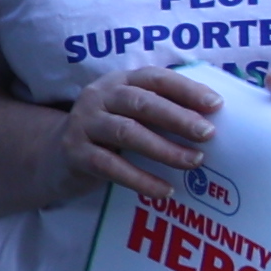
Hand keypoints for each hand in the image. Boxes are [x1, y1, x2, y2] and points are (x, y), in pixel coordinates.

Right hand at [54, 65, 226, 200]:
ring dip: (164, 148)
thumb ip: (161, 110)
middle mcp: (99, 96)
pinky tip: (164, 191)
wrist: (54, 155)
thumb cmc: (108, 133)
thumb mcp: (130, 113)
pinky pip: (111, 166)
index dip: (186, 89)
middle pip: (141, 103)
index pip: (155, 78)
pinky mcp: (75, 152)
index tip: (216, 104)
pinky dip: (140, 179)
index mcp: (119, 82)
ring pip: (127, 132)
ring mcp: (84, 123)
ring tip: (193, 162)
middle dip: (177, 118)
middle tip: (208, 134)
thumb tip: (212, 120)